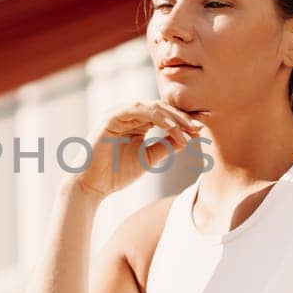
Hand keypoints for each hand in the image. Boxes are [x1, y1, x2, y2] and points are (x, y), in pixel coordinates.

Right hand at [71, 100, 202, 197]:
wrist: (92, 184)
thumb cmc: (116, 173)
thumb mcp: (149, 158)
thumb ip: (166, 145)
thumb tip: (188, 137)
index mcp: (137, 123)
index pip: (164, 116)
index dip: (183, 122)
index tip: (200, 131)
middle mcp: (129, 115)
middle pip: (161, 109)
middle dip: (182, 118)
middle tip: (199, 127)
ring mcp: (120, 114)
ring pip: (152, 107)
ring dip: (172, 118)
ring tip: (188, 129)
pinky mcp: (112, 117)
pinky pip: (138, 111)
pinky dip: (157, 118)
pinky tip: (171, 128)